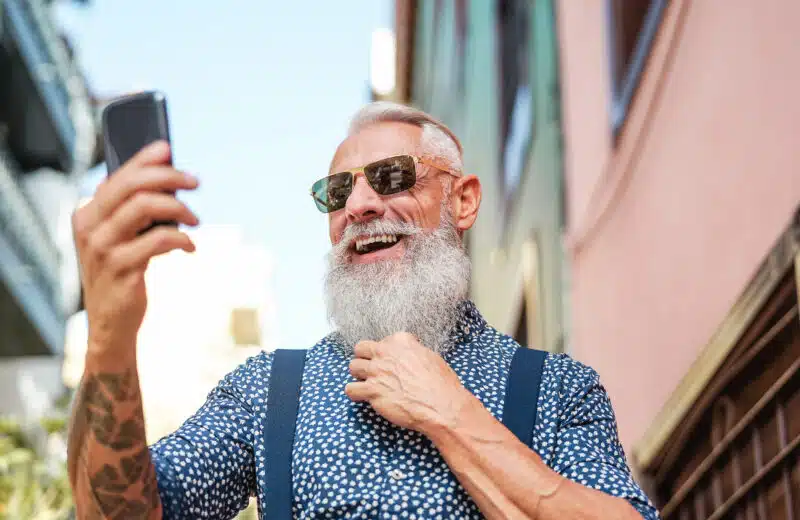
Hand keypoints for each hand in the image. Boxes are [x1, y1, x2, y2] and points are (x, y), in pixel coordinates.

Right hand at [72, 141, 198, 356]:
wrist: (111, 324)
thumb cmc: (122, 275)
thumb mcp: (120, 239)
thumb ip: (132, 211)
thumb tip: (166, 178)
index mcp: (87, 214)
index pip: (118, 175)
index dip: (145, 159)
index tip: (168, 149)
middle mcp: (89, 227)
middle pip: (132, 185)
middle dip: (168, 177)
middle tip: (195, 182)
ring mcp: (103, 248)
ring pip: (145, 207)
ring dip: (178, 208)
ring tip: (195, 220)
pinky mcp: (121, 269)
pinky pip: (159, 240)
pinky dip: (181, 239)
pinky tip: (189, 246)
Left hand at [345, 332, 473, 432]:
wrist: (440, 405)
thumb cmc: (440, 384)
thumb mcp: (429, 357)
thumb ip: (412, 352)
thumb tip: (408, 358)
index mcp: (401, 341)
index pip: (384, 340)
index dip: (388, 352)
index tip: (394, 362)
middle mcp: (385, 352)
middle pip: (361, 348)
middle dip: (365, 358)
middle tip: (373, 369)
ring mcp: (376, 371)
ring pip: (353, 367)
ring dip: (359, 375)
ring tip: (368, 384)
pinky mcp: (371, 390)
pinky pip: (350, 389)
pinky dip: (355, 393)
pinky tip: (364, 397)